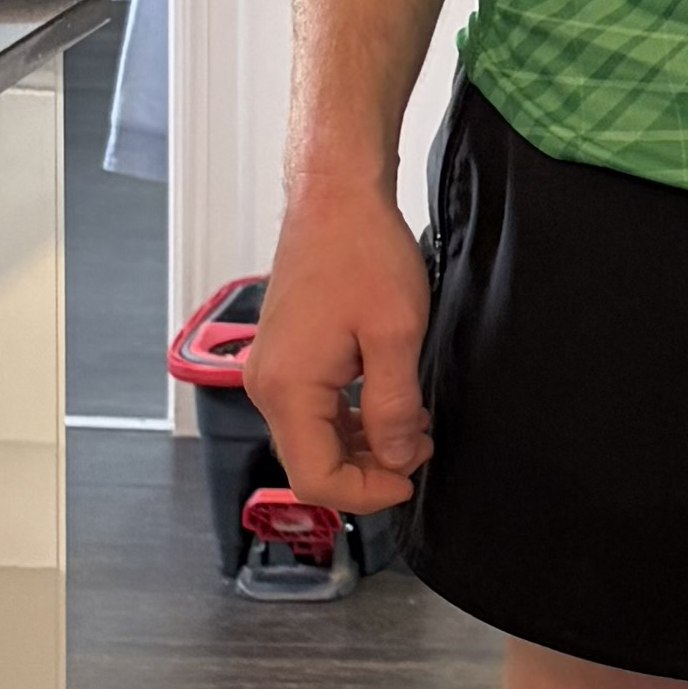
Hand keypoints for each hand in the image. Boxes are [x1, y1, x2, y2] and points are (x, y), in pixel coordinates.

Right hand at [244, 183, 432, 511]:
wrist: (335, 195)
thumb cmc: (361, 250)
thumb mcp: (395, 333)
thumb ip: (394, 406)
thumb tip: (395, 459)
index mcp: (287, 388)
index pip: (315, 478)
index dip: (366, 493)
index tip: (409, 481)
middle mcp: (267, 385)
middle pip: (312, 462)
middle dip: (369, 469)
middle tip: (419, 449)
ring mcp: (273, 369)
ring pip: (315, 436)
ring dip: (363, 444)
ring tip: (412, 427)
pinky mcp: (286, 355)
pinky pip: (314, 408)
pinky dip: (351, 418)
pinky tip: (388, 403)